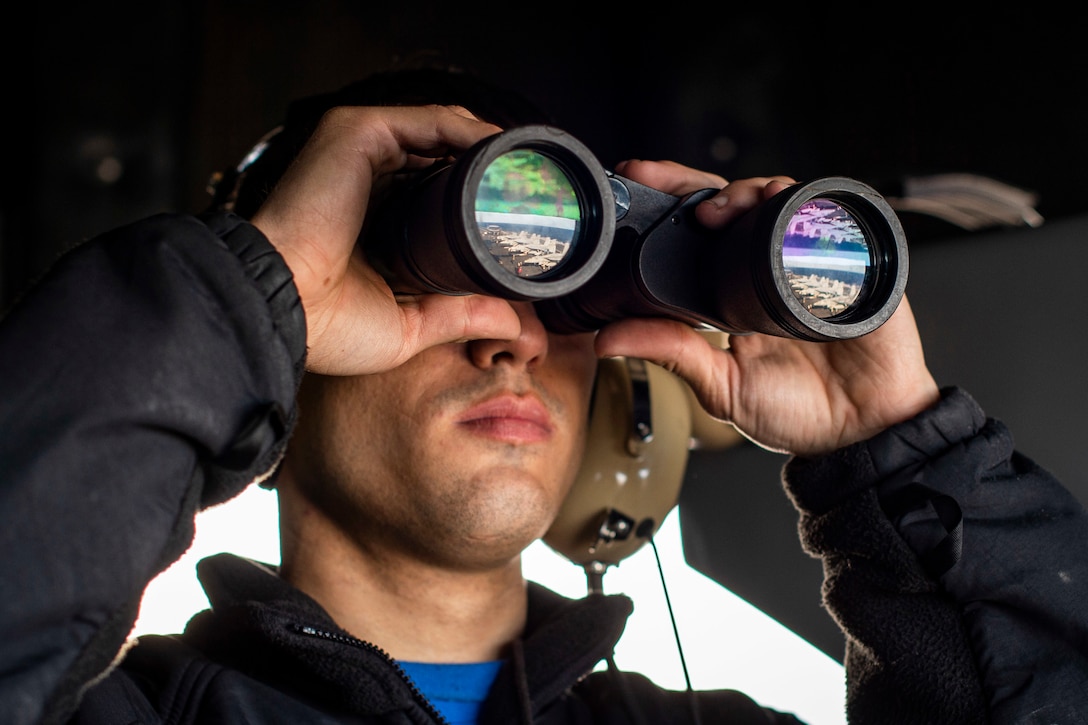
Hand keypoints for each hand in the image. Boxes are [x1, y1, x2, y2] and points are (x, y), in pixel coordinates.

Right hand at [250, 105, 521, 375]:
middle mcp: (367, 178)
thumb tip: (513, 321)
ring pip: (441, 134)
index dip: (479, 201)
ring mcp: (361, 151)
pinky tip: (503, 152)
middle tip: (537, 193)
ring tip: (531, 172)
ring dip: (489, 148)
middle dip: (491, 172)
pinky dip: (471, 133)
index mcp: (373, 219)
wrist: (282, 311)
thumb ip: (460, 313)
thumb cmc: (326, 326)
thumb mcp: (410, 324)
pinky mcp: (358, 133)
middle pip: (443, 158)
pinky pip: (430, 120)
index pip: (436, 193)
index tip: (523, 217)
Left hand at [594, 160, 939, 455]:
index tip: (635, 181)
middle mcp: (770, 267)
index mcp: (734, 290)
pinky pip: (832, 220)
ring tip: (721, 205)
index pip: (699, 233)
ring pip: (777, 201)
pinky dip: (806, 204)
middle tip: (659, 177)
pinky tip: (782, 202)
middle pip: (733, 204)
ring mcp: (811, 260)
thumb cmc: (798, 412)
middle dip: (693, 182)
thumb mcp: (720, 385)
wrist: (862, 436)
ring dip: (747, 190)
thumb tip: (607, 339)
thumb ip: (671, 354)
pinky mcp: (855, 263)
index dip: (670, 202)